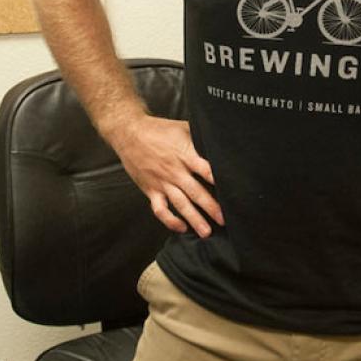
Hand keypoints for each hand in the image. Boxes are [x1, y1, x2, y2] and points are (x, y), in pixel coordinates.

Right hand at [112, 115, 223, 237]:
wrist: (129, 133)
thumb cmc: (159, 129)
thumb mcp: (183, 128)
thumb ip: (199, 138)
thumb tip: (218, 142)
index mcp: (185, 155)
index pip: (206, 170)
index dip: (218, 181)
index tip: (231, 192)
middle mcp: (175, 171)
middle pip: (196, 192)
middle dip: (211, 207)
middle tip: (224, 220)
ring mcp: (162, 182)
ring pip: (180, 204)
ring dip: (194, 219)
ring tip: (206, 232)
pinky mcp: (151, 190)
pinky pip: (160, 210)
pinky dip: (170, 221)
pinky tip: (181, 227)